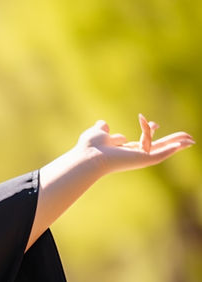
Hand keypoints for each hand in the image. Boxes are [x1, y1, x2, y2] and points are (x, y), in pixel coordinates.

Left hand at [77, 114, 193, 174]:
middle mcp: (133, 154)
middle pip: (157, 146)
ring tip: (192, 140)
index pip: (141, 141)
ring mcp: (139, 158)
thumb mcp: (97, 133)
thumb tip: (103, 124)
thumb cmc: (89, 146)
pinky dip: (171, 150)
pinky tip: (184, 145)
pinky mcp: (142, 160)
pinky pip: (159, 154)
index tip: (151, 121)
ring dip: (177, 144)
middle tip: (188, 137)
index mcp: (124, 149)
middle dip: (172, 141)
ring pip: (163, 150)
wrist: (89, 155)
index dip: (149, 130)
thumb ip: (102, 129)